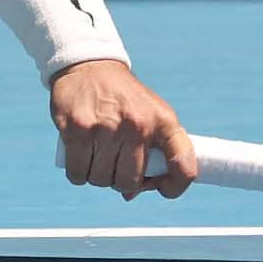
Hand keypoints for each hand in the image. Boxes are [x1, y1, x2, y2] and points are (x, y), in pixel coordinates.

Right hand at [50, 60, 195, 198]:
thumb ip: (148, 154)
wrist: (91, 66)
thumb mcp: (150, 116)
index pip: (184, 166)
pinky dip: (79, 173)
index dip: (176, 187)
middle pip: (130, 182)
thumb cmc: (125, 100)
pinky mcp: (78, 129)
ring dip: (97, 176)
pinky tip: (81, 156)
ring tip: (98, 155)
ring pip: (101, 180)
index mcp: (163, 122)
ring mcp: (106, 128)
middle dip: (121, 181)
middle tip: (115, 165)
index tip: (162, 187)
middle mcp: (138, 125)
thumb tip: (129, 195)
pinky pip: (78, 174)